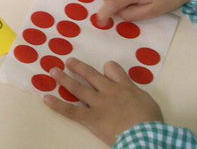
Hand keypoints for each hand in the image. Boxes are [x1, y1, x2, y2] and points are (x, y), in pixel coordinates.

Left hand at [44, 58, 163, 145]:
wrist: (144, 134)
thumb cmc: (150, 120)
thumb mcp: (147, 101)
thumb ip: (134, 93)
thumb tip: (129, 93)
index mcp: (124, 86)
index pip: (112, 69)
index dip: (108, 68)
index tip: (105, 70)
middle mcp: (108, 91)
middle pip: (91, 74)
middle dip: (78, 67)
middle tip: (68, 61)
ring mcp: (97, 103)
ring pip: (77, 88)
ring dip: (64, 78)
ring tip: (53, 71)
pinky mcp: (90, 118)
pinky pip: (70, 110)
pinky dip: (57, 104)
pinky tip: (46, 98)